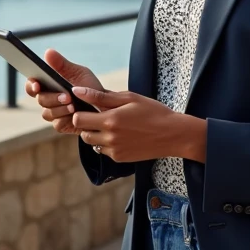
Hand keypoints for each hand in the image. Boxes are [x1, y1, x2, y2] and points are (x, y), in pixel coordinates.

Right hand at [24, 49, 104, 133]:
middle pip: (40, 99)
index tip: (37, 85)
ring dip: (60, 109)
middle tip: (66, 96)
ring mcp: (54, 114)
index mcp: (49, 85)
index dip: (31, 85)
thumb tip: (48, 52)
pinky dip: (65, 119)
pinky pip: (57, 124)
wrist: (106, 106)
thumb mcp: (78, 72)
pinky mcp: (62, 125)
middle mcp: (48, 100)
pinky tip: (74, 115)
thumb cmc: (90, 87)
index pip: (32, 85)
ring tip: (73, 105)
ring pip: (48, 113)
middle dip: (52, 98)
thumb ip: (62, 64)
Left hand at [71, 86, 206, 163]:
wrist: (173, 134)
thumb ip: (100, 96)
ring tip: (111, 125)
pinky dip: (106, 143)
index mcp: (110, 120)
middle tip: (101, 115)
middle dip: (87, 124)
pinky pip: (103, 151)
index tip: (90, 107)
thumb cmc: (153, 111)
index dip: (81, 111)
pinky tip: (120, 135)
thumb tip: (77, 91)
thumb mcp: (129, 98)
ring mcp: (114, 150)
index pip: (78, 119)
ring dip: (95, 134)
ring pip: (91, 143)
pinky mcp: (120, 158)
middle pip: (82, 133)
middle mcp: (109, 138)